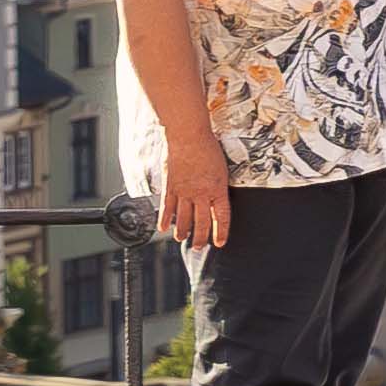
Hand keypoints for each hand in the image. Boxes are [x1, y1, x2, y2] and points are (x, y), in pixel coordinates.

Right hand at [154, 115, 232, 248]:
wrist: (189, 137)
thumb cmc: (209, 148)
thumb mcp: (222, 169)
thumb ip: (219, 185)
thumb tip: (218, 196)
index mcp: (218, 190)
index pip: (221, 217)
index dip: (220, 232)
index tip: (220, 243)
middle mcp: (201, 194)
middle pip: (201, 222)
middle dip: (200, 237)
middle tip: (198, 247)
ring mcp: (184, 192)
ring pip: (183, 218)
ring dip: (182, 231)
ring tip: (181, 239)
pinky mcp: (170, 187)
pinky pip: (167, 208)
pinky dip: (165, 219)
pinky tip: (163, 228)